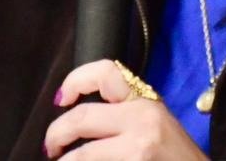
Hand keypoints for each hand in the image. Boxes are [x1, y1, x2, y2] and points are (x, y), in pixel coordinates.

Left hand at [44, 60, 205, 159]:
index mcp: (146, 102)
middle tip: (51, 148)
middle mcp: (142, 120)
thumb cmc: (175, 159)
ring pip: (81, 154)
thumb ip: (124, 114)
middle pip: (81, 117)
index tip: (61, 99)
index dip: (75, 80)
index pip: (106, 72)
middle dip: (55, 135)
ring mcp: (137, 149)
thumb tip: (78, 119)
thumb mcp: (155, 125)